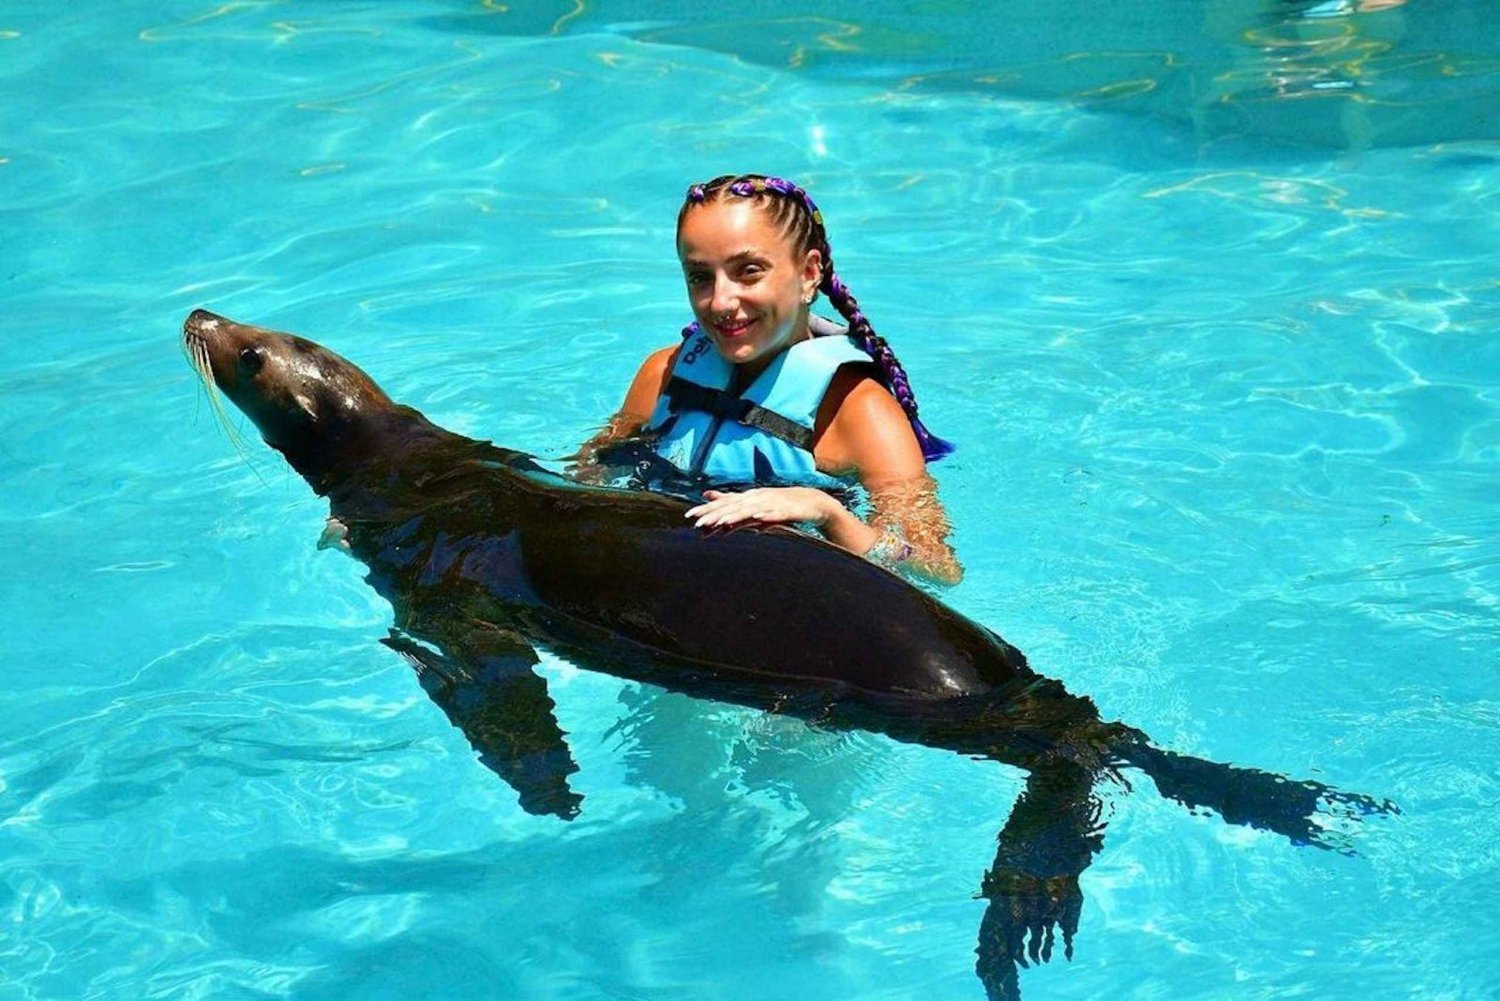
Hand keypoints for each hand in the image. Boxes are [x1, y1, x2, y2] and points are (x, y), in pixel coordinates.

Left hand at [684, 487, 838, 530]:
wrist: (812, 503)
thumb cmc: (781, 506)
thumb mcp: (754, 506)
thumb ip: (733, 505)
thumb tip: (710, 498)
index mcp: (748, 498)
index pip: (724, 503)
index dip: (706, 510)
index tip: (689, 517)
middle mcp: (756, 497)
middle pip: (732, 506)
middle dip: (714, 514)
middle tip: (697, 523)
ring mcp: (770, 503)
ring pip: (749, 510)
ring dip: (735, 516)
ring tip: (721, 523)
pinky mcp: (785, 510)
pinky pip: (773, 514)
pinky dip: (764, 517)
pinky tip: (757, 521)